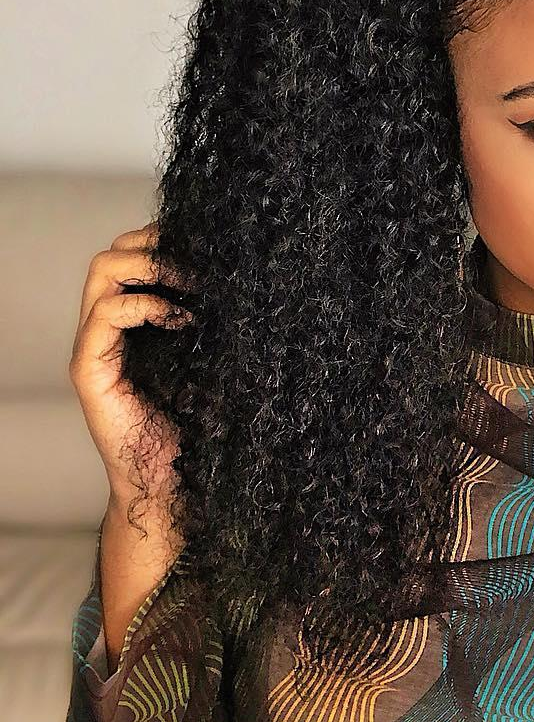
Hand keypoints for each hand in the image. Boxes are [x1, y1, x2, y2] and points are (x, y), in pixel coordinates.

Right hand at [68, 220, 192, 513]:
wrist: (174, 484)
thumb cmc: (199, 424)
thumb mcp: (214, 358)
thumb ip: (216, 320)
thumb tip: (254, 279)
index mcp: (133, 323)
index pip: (131, 255)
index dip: (163, 238)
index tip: (206, 240)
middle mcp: (107, 329)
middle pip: (111, 254)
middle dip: (154, 242)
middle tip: (198, 256)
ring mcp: (95, 348)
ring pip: (102, 272)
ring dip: (151, 265)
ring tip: (191, 281)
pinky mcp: (90, 372)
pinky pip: (106, 315)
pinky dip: (145, 304)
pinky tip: (181, 319)